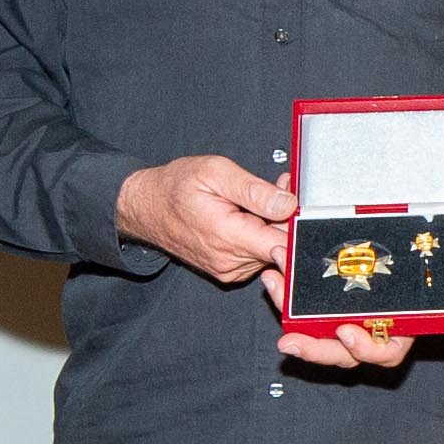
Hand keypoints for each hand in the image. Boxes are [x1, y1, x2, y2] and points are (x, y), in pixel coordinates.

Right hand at [118, 154, 296, 285]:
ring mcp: (229, 269)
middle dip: (284, 218)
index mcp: (228, 237)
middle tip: (276, 189)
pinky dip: (258, 234)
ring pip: (270, 250)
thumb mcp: (216, 173)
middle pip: (280, 247)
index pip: (283, 245)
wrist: (147, 207)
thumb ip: (256, 191)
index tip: (295, 203)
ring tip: (254, 200)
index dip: (296, 223)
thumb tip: (288, 204)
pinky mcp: (229, 270)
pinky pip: (257, 254)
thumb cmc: (175, 187)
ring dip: (271, 225)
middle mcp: (230, 261)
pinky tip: (248, 216)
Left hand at [281, 252, 443, 372]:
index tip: (348, 333)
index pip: (384, 351)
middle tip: (290, 338)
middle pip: (340, 350)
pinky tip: (275, 272)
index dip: (365, 350)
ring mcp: (350, 311)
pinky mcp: (331, 293)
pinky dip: (288, 291)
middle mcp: (374, 326)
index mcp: (405, 327)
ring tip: (273, 290)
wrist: (440, 248)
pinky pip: (306, 301)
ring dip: (291, 314)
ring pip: (316, 327)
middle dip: (314, 348)